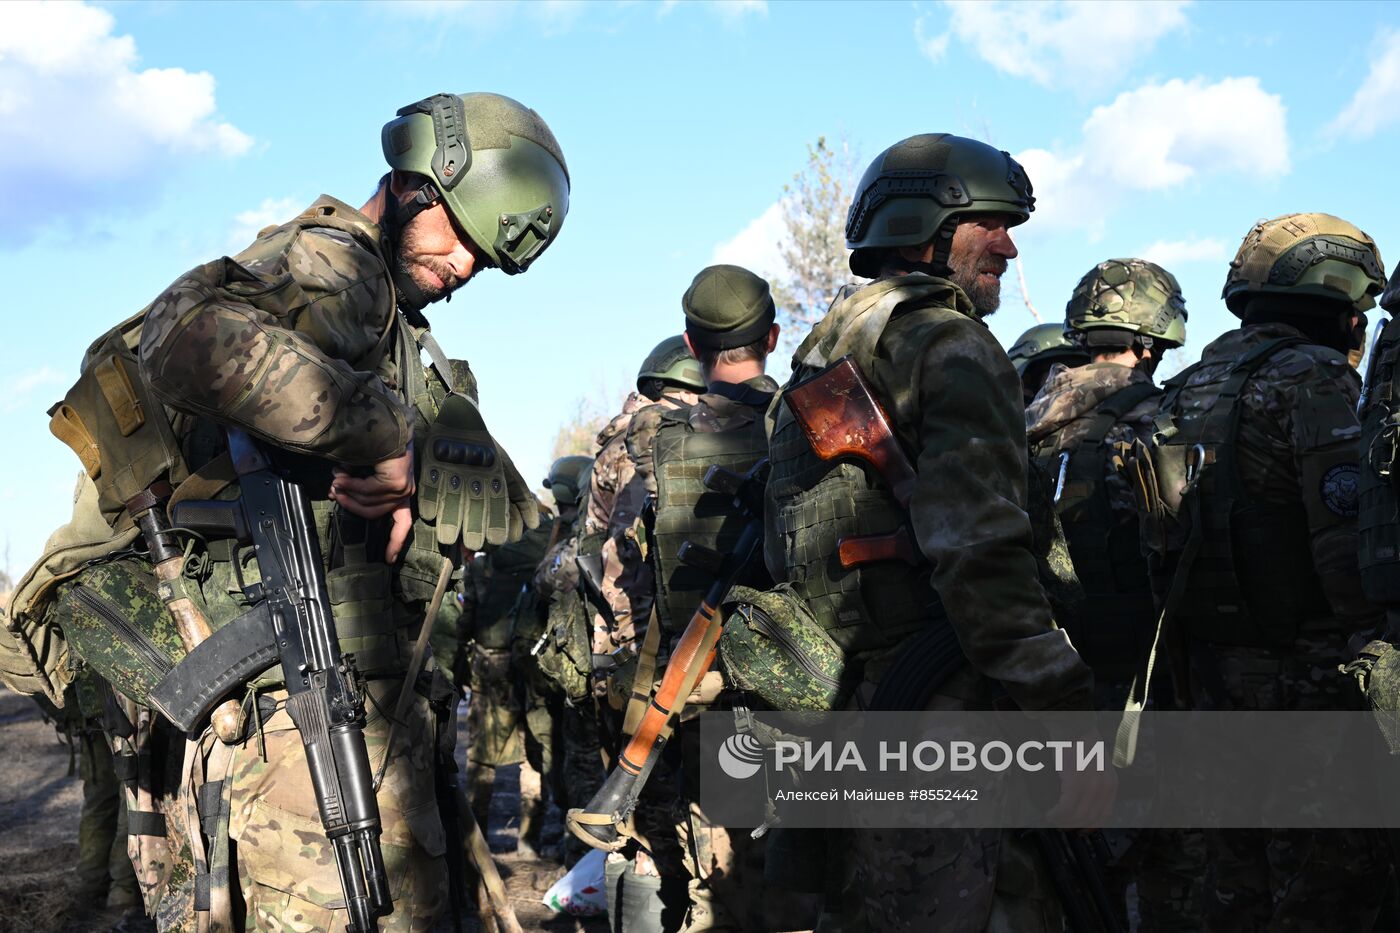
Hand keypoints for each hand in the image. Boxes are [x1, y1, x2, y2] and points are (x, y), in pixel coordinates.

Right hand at [330, 443, 414, 563]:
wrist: (382, 423)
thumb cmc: (373, 445)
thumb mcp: (362, 471)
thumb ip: (356, 487)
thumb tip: (337, 495)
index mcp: (401, 492)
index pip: (402, 523)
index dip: (394, 542)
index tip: (388, 559)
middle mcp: (405, 491)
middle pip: (374, 513)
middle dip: (351, 505)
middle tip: (333, 492)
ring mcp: (403, 487)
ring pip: (369, 502)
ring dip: (348, 492)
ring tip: (335, 480)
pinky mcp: (396, 481)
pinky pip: (368, 491)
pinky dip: (351, 485)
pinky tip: (341, 475)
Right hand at [1047, 737, 1117, 828]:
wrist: (1072, 726)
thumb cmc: (1080, 744)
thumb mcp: (1096, 766)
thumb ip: (1094, 786)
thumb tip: (1081, 806)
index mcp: (1111, 784)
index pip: (1103, 816)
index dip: (1088, 826)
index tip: (1077, 829)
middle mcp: (1104, 787)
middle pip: (1089, 819)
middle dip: (1073, 826)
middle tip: (1060, 826)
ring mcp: (1091, 785)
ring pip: (1077, 816)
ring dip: (1063, 822)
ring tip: (1053, 819)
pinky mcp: (1076, 782)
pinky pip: (1066, 807)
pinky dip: (1056, 814)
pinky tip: (1050, 813)